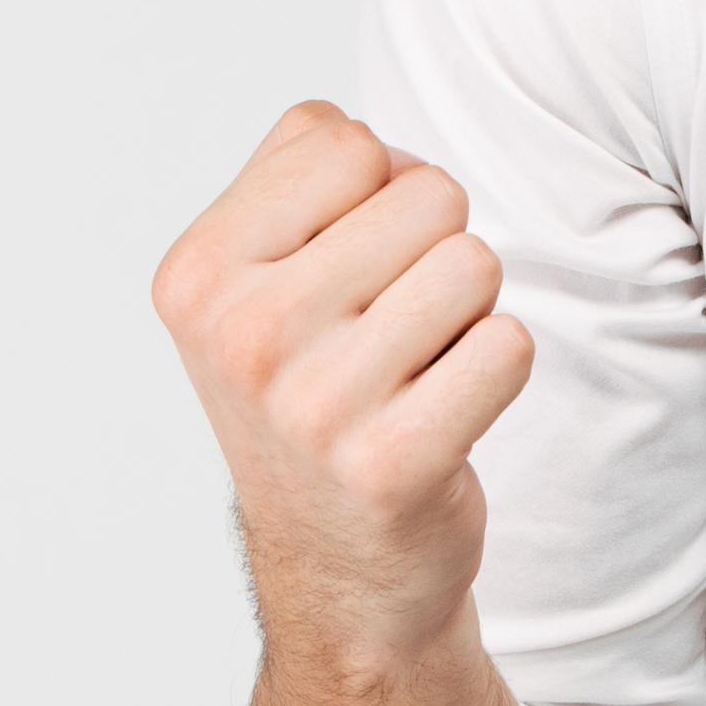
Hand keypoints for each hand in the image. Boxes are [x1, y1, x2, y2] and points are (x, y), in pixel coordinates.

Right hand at [150, 101, 533, 678]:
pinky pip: (509, 344)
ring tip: (414, 373)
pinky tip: (443, 415)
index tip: (345, 272)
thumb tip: (357, 133)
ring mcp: (314, 405)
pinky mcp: (393, 463)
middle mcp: (241, 336)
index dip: (377, 194)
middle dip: (433, 251)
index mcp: (196, 275)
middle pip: (429, 194)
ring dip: (468, 313)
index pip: (347, 142)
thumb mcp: (254, 276)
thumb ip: (297, 168)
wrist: (339, 571)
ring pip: (476, 264)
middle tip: (388, 333)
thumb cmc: (312, 393)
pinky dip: (496, 371)